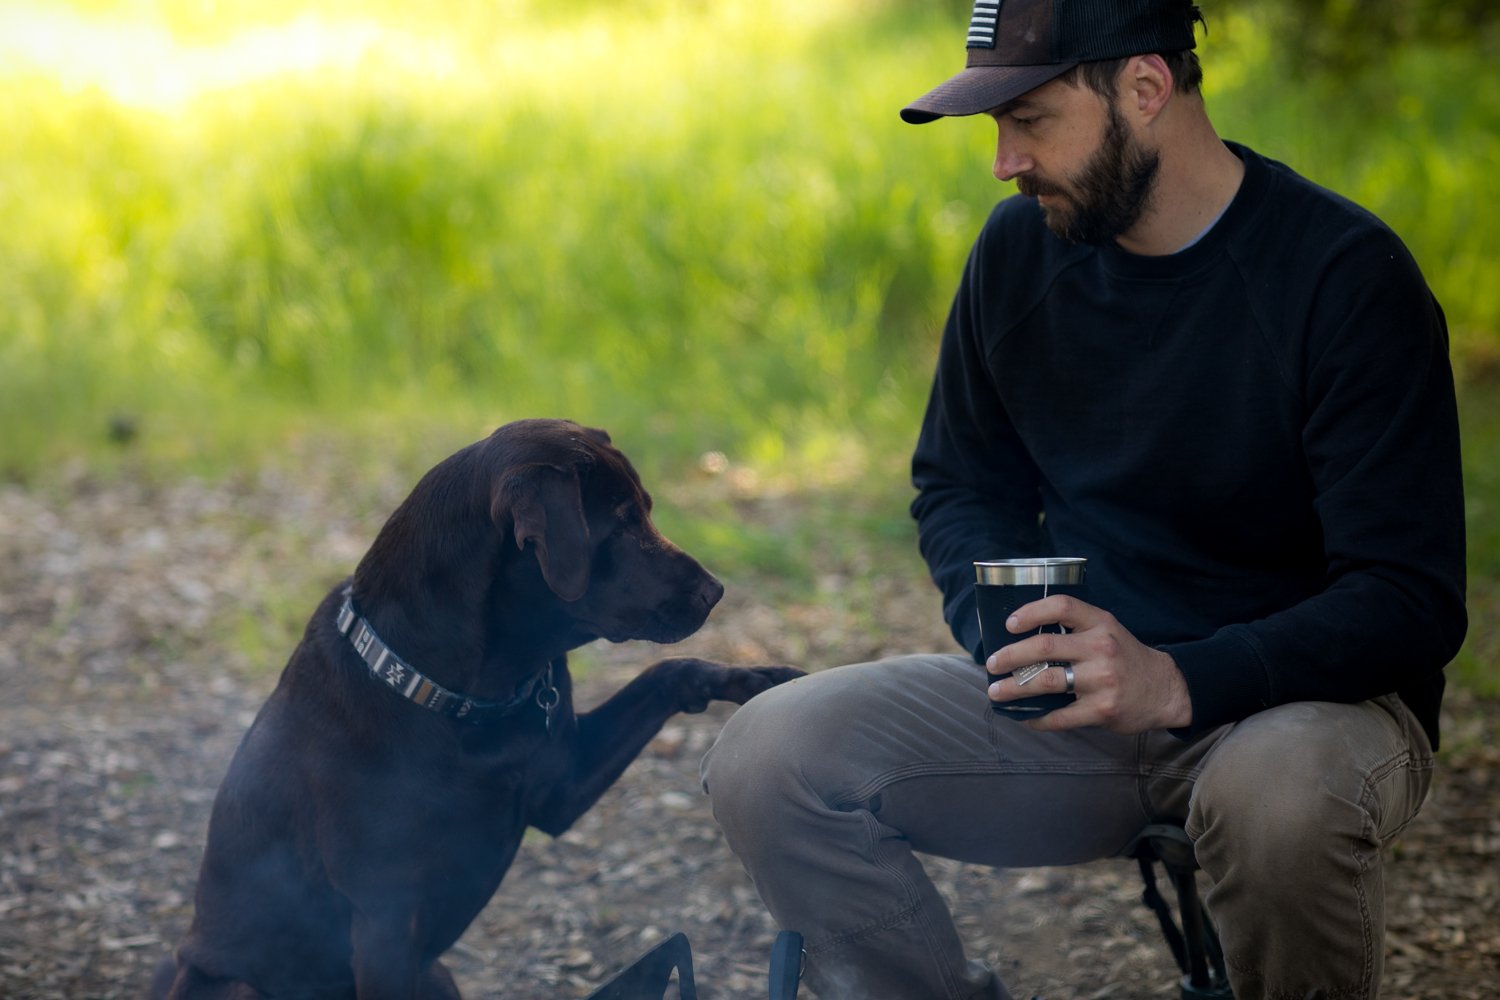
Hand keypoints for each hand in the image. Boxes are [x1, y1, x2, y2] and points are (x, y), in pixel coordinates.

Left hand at [986, 595, 1191, 733]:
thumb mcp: (1107, 631)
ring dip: (1014, 687)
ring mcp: (1102, 679)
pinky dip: (1037, 718)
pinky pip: (1060, 716)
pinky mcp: (1102, 709)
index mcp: (1100, 623)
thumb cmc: (1125, 658)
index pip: (1062, 606)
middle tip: (991, 663)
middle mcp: (1101, 648)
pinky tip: (1025, 717)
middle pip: (1045, 645)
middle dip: (1010, 655)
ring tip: (996, 691)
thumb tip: (1022, 637)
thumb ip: (1074, 630)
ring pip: (1047, 681)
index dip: (1031, 612)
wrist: (1165, 689)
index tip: (1009, 625)